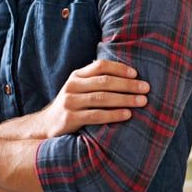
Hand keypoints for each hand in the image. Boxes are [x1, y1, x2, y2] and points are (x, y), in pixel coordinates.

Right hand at [34, 59, 149, 137]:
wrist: (45, 126)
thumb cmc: (72, 105)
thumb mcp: (80, 89)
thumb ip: (96, 81)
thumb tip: (131, 76)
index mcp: (77, 76)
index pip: (101, 66)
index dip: (120, 68)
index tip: (137, 74)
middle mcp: (72, 86)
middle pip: (104, 82)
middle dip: (128, 84)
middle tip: (146, 88)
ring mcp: (70, 102)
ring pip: (102, 98)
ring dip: (125, 99)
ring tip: (142, 101)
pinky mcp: (69, 119)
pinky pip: (96, 115)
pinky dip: (113, 114)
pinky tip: (127, 114)